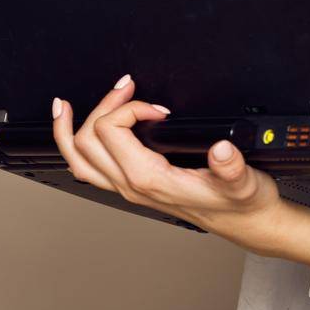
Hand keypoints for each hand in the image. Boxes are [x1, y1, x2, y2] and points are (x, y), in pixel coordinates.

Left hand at [49, 73, 293, 248]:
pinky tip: (78, 130)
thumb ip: (232, 167)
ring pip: (78, 160)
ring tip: (63, 106)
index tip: (160, 108)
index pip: (112, 132)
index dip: (131, 108)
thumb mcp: (245, 182)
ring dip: (68, 129)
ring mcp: (128, 188)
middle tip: (126, 87)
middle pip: (87, 140)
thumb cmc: (242, 203)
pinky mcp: (132, 187)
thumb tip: (222, 149)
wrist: (246, 223)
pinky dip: (75, 146)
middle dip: (102, 106)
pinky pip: (89, 169)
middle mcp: (132, 186)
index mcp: (150, 180)